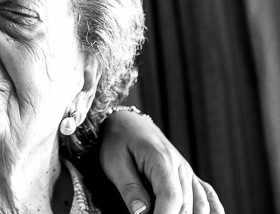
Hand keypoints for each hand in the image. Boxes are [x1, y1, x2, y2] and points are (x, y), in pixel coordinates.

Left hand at [99, 111, 223, 213]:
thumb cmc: (117, 140)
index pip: (171, 197)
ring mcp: (188, 172)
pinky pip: (208, 195)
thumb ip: (129, 188)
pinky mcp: (189, 176)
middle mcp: (180, 167)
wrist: (128, 122)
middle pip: (186, 206)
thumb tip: (140, 213)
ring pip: (199, 205)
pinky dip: (212, 210)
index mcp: (161, 160)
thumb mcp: (114, 162)